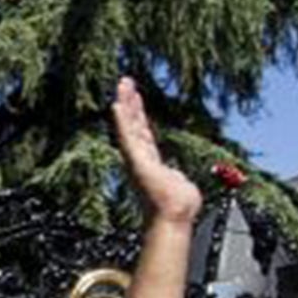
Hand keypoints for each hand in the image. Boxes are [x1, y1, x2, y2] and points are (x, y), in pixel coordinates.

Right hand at [110, 77, 202, 226]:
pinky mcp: (137, 161)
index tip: (135, 96)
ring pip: (130, 126)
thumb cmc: (179, 206)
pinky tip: (117, 105)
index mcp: (151, 162)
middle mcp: (141, 159)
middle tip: (125, 81)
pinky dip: (122, 121)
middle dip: (130, 102)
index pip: (143, 132)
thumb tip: (177, 178)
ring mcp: (137, 159)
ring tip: (123, 84)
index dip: (138, 114)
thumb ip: (175, 176)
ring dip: (126, 104)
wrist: (175, 216)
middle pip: (134, 124)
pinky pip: (127, 137)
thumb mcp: (179, 182)